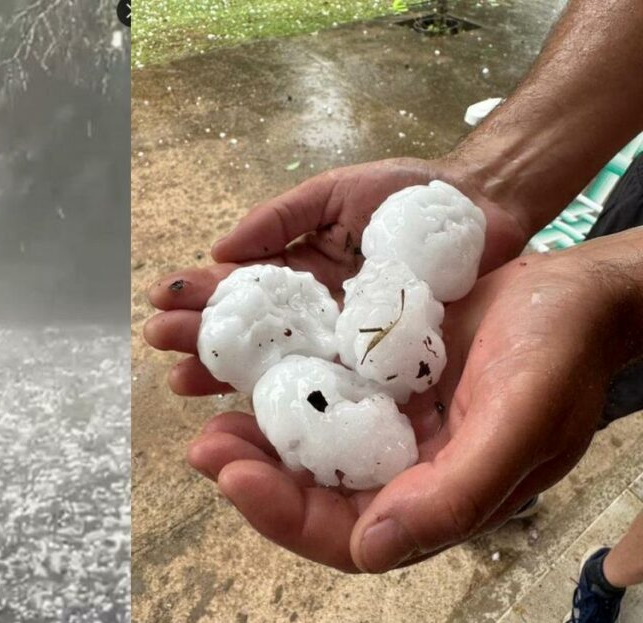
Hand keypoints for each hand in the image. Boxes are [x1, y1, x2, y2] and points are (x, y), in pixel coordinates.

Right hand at [144, 158, 528, 395]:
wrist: (483, 208)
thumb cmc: (409, 194)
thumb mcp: (335, 193)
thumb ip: (280, 217)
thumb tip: (220, 249)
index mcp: (300, 271)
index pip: (240, 287)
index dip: (201, 295)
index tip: (159, 301)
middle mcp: (315, 313)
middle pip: (250, 332)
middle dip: (202, 337)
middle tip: (160, 346)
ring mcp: (344, 342)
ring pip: (279, 363)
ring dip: (228, 372)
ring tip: (184, 380)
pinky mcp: (380, 365)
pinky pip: (333, 383)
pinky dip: (293, 398)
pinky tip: (253, 408)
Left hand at [186, 244, 637, 571]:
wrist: (573, 292)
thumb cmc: (560, 356)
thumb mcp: (519, 426)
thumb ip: (454, 496)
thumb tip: (370, 549)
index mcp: (437, 498)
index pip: (346, 534)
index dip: (284, 516)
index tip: (233, 477)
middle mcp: (404, 471)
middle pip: (313, 496)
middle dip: (254, 478)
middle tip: (204, 448)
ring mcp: (387, 426)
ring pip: (307, 449)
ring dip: (257, 439)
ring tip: (211, 419)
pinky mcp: (376, 383)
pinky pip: (318, 397)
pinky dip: (281, 392)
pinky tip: (246, 374)